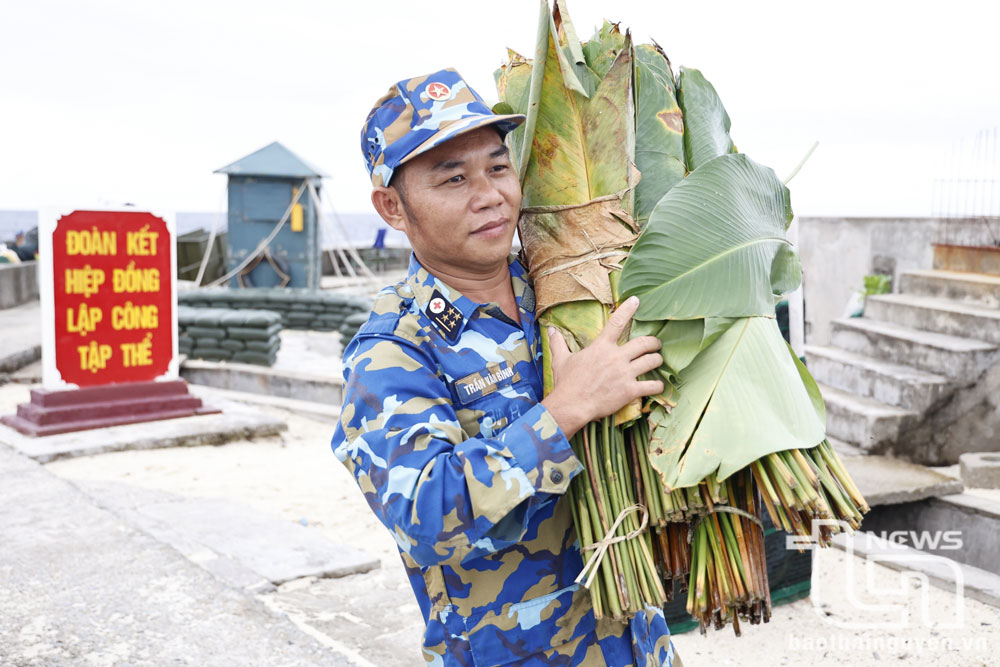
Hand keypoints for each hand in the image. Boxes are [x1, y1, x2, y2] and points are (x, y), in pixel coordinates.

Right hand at [541, 296, 663, 437]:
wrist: (571, 405)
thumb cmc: (566, 383)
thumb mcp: (561, 360)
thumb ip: (558, 343)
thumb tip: (550, 330)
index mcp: (601, 347)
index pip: (617, 322)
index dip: (628, 310)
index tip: (636, 300)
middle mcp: (616, 357)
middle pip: (644, 343)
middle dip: (654, 342)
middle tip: (655, 344)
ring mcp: (625, 374)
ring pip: (652, 361)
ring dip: (657, 360)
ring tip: (658, 361)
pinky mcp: (630, 390)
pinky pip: (652, 385)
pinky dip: (658, 385)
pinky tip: (658, 385)